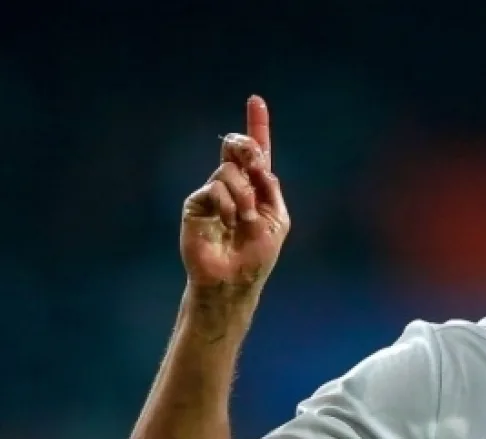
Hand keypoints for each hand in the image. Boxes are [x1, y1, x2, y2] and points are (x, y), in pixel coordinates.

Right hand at [180, 95, 289, 293]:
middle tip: (255, 159)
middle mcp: (234, 184)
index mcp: (258, 187)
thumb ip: (270, 187)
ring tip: (244, 220)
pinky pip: (216, 188)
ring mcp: (214, 192)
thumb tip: (260, 161)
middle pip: (238, 147)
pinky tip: (229, 222)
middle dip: (248, 145)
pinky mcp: (197, 202)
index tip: (256, 100)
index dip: (258, 125)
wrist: (233, 279)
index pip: (259, 151)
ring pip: (230, 170)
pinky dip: (229, 204)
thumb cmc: (257, 254)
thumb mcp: (276, 218)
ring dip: (244, 195)